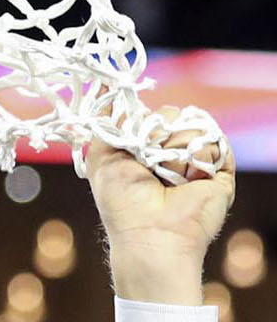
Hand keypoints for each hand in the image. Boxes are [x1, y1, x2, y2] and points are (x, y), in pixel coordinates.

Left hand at [86, 106, 235, 303]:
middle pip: (174, 116)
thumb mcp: (101, 158)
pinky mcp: (220, 169)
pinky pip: (216, 140)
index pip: (153, 116)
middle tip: (149, 165)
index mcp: (147, 151)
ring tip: (168, 178)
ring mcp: (198, 161)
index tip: (135, 143)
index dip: (145, 124)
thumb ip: (106, 123)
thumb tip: (106, 87)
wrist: (151, 234)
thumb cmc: (122, 204)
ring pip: (195, 125)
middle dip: (158, 136)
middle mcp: (173, 154)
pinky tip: (189, 178)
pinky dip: (200, 155)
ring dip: (176, 150)